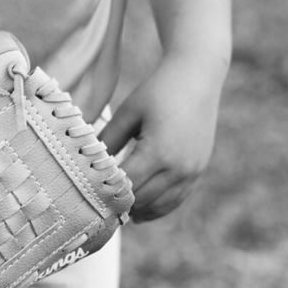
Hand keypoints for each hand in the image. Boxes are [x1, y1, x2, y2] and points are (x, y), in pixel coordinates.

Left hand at [99, 51, 225, 221]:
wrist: (197, 75)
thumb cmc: (158, 90)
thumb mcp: (128, 112)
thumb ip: (108, 141)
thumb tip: (88, 165)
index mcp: (158, 152)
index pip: (126, 187)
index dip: (106, 193)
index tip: (88, 198)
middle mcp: (179, 168)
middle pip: (143, 200)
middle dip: (121, 204)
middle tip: (98, 207)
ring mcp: (192, 171)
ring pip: (161, 206)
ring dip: (140, 210)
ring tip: (118, 211)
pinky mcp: (199, 170)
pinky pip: (177, 199)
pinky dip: (159, 207)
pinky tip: (142, 209)